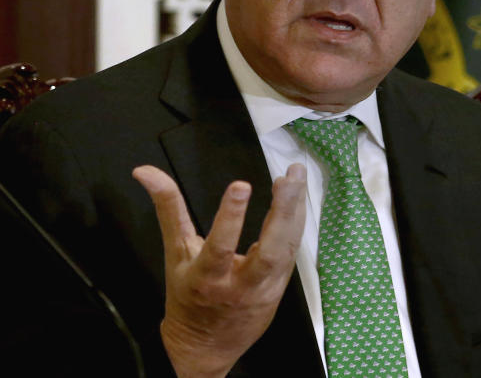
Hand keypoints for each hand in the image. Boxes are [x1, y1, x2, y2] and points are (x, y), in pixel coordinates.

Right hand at [133, 164, 306, 377]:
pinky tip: (298, 195)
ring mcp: (266, 287)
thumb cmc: (187, 295)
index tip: (240, 185)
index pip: (220, 249)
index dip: (229, 219)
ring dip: (296, 210)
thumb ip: (168, 209)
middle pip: (270, 252)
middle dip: (282, 212)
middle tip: (289, 177)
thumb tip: (144, 170)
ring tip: (296, 174)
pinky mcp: (282, 285)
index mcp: (207, 279)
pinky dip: (297, 220)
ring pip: (288, 249)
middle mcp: (240, 285)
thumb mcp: (175, 253)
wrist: (207, 347)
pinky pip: (293, 248)